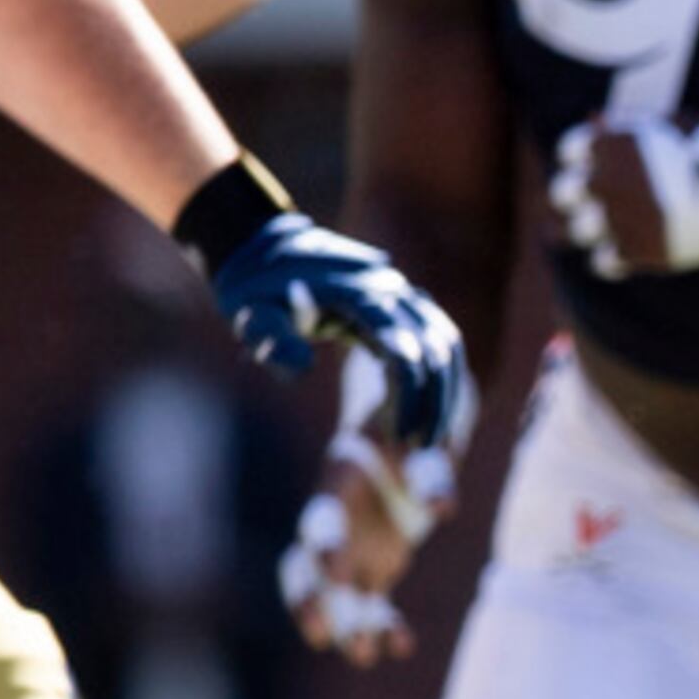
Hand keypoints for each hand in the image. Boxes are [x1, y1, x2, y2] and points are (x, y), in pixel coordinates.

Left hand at [213, 213, 465, 447]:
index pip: (403, 353)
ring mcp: (401, 293)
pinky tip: (431, 409)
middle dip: (435, 407)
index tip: (398, 441)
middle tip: (422, 452)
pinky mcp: (402, 302)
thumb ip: (272, 341)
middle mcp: (391, 290)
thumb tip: (303, 371)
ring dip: (446, 394)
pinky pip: (439, 339)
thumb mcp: (251, 315)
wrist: (262, 246)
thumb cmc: (255, 290)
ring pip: (446, 346)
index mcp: (360, 295)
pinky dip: (442, 376)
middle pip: (436, 354)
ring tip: (432, 438)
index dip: (408, 401)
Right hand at [280, 447, 426, 665]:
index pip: (323, 518)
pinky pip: (370, 603)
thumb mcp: (430, 436)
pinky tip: (402, 647)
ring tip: (363, 656)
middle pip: (307, 565)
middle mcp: (338, 519)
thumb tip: (442, 511)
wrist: (411, 426)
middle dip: (310, 599)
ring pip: (334, 594)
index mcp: (340, 480)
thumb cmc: (418, 423)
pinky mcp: (372, 567)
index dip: (326, 544)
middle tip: (320, 632)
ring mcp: (352, 545)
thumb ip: (432, 470)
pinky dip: (383, 626)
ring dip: (346, 625)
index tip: (335, 570)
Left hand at [548, 118, 674, 276]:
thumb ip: (628, 127)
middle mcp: (602, 180)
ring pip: (579, 230)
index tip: (602, 165)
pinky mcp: (636, 253)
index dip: (586, 158)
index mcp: (607, 143)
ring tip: (624, 229)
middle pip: (563, 192)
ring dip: (597, 229)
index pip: (570, 150)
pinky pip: (604, 262)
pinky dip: (617, 258)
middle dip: (579, 196)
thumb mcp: (670, 124)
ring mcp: (616, 219)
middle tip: (606, 202)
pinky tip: (637, 252)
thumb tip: (594, 120)